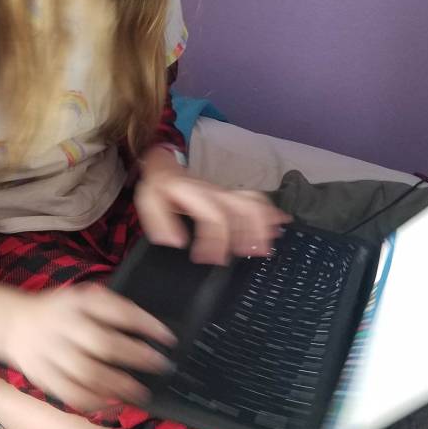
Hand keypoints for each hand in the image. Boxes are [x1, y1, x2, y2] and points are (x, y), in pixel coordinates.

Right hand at [0, 281, 176, 412]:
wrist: (10, 322)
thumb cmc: (56, 309)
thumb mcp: (80, 296)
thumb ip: (108, 306)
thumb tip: (147, 324)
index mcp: (77, 302)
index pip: (117, 310)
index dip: (145, 324)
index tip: (168, 338)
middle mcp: (63, 326)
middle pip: (104, 344)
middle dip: (137, 358)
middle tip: (161, 367)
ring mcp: (50, 353)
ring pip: (88, 374)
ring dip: (120, 386)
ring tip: (142, 394)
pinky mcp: (42, 377)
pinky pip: (71, 394)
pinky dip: (95, 403)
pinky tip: (114, 405)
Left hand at [134, 158, 291, 264]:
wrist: (166, 167)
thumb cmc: (159, 187)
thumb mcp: (148, 200)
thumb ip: (159, 221)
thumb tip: (175, 242)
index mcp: (194, 194)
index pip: (214, 216)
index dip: (215, 241)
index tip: (208, 261)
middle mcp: (215, 192)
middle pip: (242, 207)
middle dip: (251, 232)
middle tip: (253, 254)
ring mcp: (225, 193)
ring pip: (253, 203)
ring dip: (263, 225)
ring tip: (267, 248)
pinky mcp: (230, 196)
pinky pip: (255, 200)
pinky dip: (269, 213)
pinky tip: (279, 226)